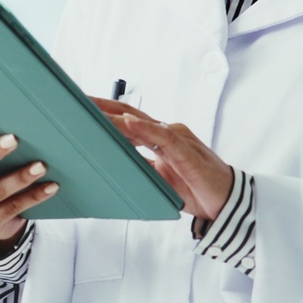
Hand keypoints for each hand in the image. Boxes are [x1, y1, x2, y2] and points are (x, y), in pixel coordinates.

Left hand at [92, 97, 234, 221]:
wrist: (228, 202)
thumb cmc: (197, 188)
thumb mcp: (159, 178)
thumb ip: (141, 166)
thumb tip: (114, 163)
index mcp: (160, 138)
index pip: (127, 121)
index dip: (103, 113)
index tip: (78, 108)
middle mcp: (167, 132)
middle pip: (129, 115)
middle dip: (101, 107)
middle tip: (74, 100)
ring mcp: (177, 138)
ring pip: (141, 122)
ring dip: (115, 115)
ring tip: (90, 108)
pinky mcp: (186, 150)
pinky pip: (163, 136)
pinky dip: (144, 128)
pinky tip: (127, 123)